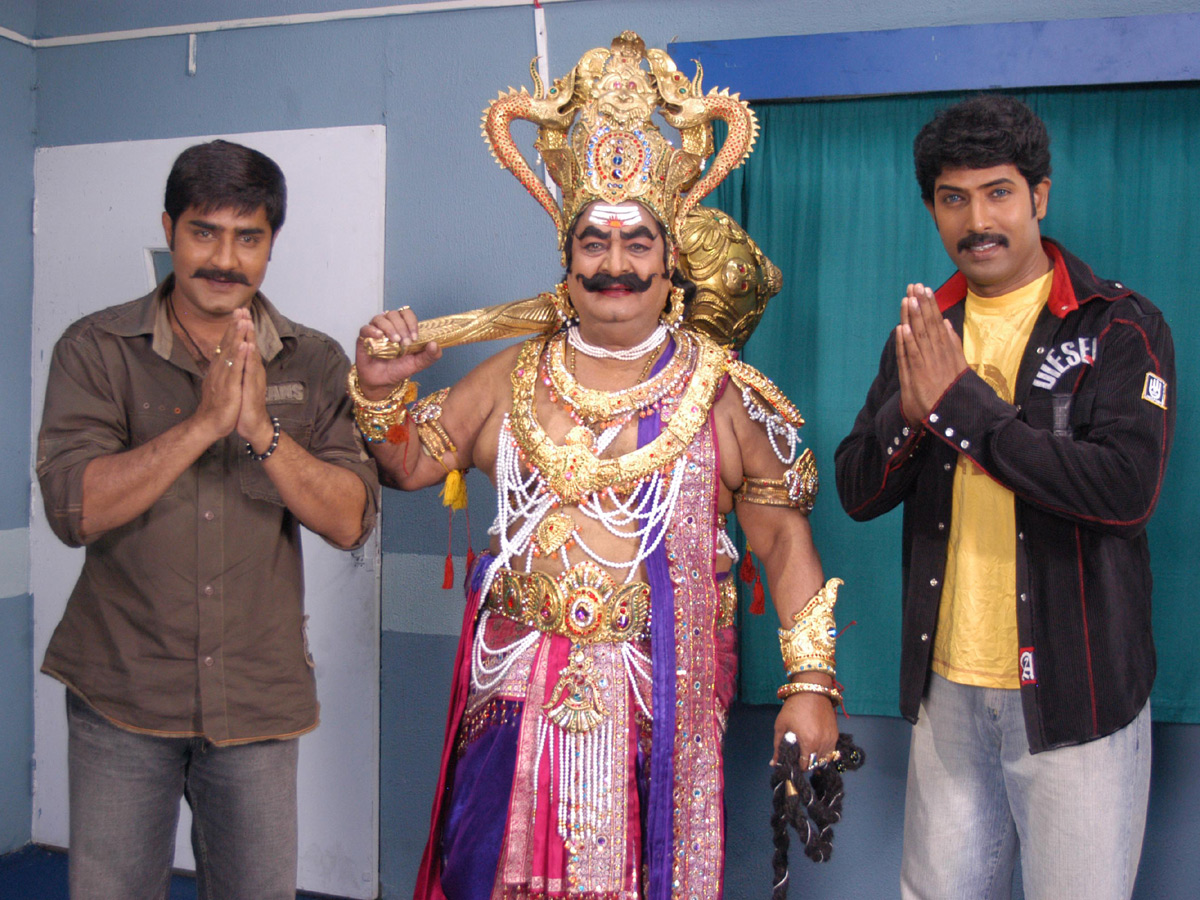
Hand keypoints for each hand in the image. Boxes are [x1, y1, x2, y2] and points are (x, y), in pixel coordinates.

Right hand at [193, 315, 249, 441]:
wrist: (209, 424)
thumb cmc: (216, 405)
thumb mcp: (219, 383)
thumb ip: (221, 370)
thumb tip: (223, 359)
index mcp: (218, 368)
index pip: (225, 345)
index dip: (231, 329)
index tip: (238, 314)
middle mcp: (219, 369)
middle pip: (227, 344)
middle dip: (234, 326)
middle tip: (240, 309)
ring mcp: (223, 377)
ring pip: (231, 353)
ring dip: (237, 336)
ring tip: (243, 321)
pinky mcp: (228, 387)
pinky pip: (235, 369)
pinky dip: (240, 356)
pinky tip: (245, 345)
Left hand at [233, 310, 274, 451]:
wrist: (252, 425)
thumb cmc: (244, 404)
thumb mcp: (240, 383)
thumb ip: (239, 368)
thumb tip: (234, 355)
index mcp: (248, 368)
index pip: (244, 344)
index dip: (241, 328)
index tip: (238, 312)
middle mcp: (253, 370)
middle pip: (249, 345)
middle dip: (246, 327)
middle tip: (244, 309)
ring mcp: (254, 378)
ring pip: (251, 355)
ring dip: (250, 338)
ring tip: (248, 322)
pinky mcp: (253, 388)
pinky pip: (250, 370)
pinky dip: (249, 358)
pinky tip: (249, 347)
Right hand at [355, 307, 442, 399]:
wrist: (382, 382)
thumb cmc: (399, 369)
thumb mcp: (418, 364)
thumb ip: (430, 356)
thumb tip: (435, 344)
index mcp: (403, 328)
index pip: (407, 314)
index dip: (411, 322)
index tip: (414, 337)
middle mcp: (389, 327)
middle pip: (394, 314)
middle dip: (402, 327)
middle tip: (405, 343)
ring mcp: (376, 331)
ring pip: (380, 318)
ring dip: (389, 328)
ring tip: (394, 341)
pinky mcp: (364, 338)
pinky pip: (365, 328)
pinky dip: (373, 330)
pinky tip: (379, 337)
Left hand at [772, 691, 837, 766]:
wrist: (812, 691)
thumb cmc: (794, 707)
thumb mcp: (781, 726)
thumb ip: (778, 747)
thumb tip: (774, 764)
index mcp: (808, 743)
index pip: (805, 766)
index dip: (798, 766)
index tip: (793, 761)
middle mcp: (822, 744)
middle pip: (815, 764)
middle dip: (807, 763)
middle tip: (799, 756)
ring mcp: (831, 739)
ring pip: (825, 759)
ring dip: (816, 759)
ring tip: (808, 751)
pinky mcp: (835, 734)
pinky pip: (831, 751)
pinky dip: (824, 753)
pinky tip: (816, 746)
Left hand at [896, 282, 967, 424]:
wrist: (953, 415)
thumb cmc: (953, 392)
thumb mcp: (958, 365)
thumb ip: (953, 344)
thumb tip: (948, 323)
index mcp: (946, 350)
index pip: (936, 323)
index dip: (930, 305)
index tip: (924, 289)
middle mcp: (937, 355)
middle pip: (928, 326)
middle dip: (921, 305)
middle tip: (915, 285)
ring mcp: (928, 366)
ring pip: (919, 337)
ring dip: (913, 318)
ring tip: (908, 298)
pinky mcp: (919, 378)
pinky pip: (911, 357)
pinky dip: (906, 343)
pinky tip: (902, 328)